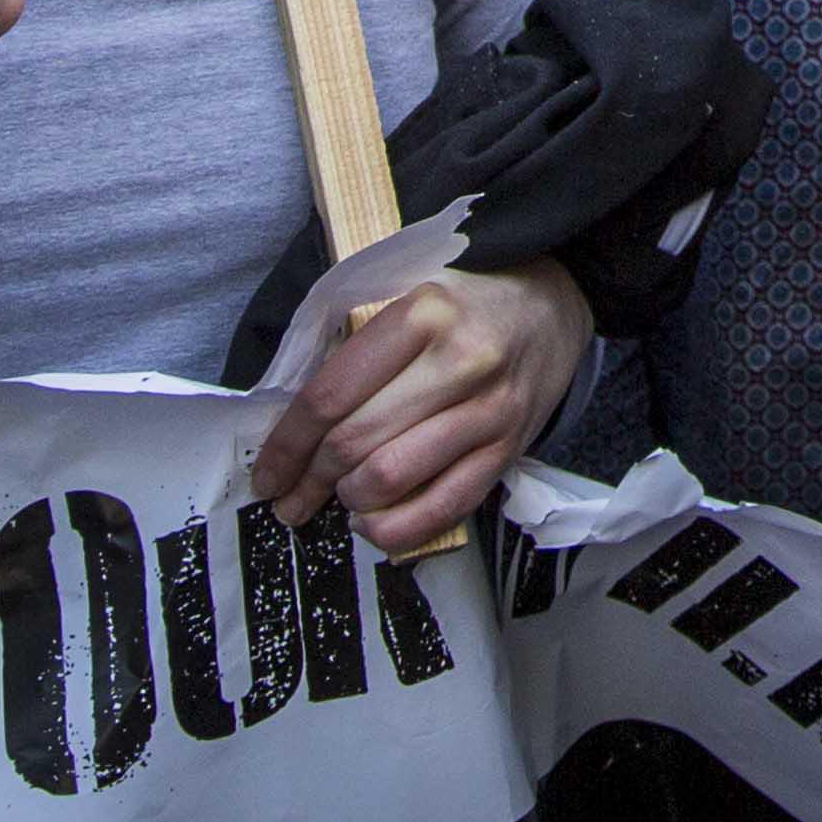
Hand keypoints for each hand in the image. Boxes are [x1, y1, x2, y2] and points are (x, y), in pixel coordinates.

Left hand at [256, 260, 599, 554]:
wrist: (554, 304)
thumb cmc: (464, 301)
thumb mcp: (407, 292)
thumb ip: (356, 343)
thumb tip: (288, 420)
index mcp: (422, 313)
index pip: (332, 395)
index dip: (287, 444)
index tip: (267, 474)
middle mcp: (459, 361)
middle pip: (355, 442)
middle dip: (309, 481)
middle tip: (289, 498)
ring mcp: (489, 410)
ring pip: (391, 479)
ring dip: (349, 502)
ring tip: (335, 500)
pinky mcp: (509, 449)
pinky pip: (442, 508)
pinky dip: (395, 529)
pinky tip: (372, 522)